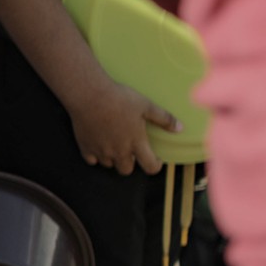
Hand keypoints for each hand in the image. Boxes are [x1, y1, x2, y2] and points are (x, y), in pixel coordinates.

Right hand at [64, 80, 178, 174]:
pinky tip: (98, 144)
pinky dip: (96, 155)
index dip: (155, 165)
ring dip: (113, 158)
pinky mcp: (85, 147)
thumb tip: (180, 128)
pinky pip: (91, 160)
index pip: (150, 167)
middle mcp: (118, 151)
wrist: (89, 95)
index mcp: (136, 143)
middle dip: (131, 163)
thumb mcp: (146, 105)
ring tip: (114, 144)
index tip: (155, 158)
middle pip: (126, 170)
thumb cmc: (119, 99)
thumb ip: (164, 118)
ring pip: (109, 165)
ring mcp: (100, 151)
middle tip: (131, 150)